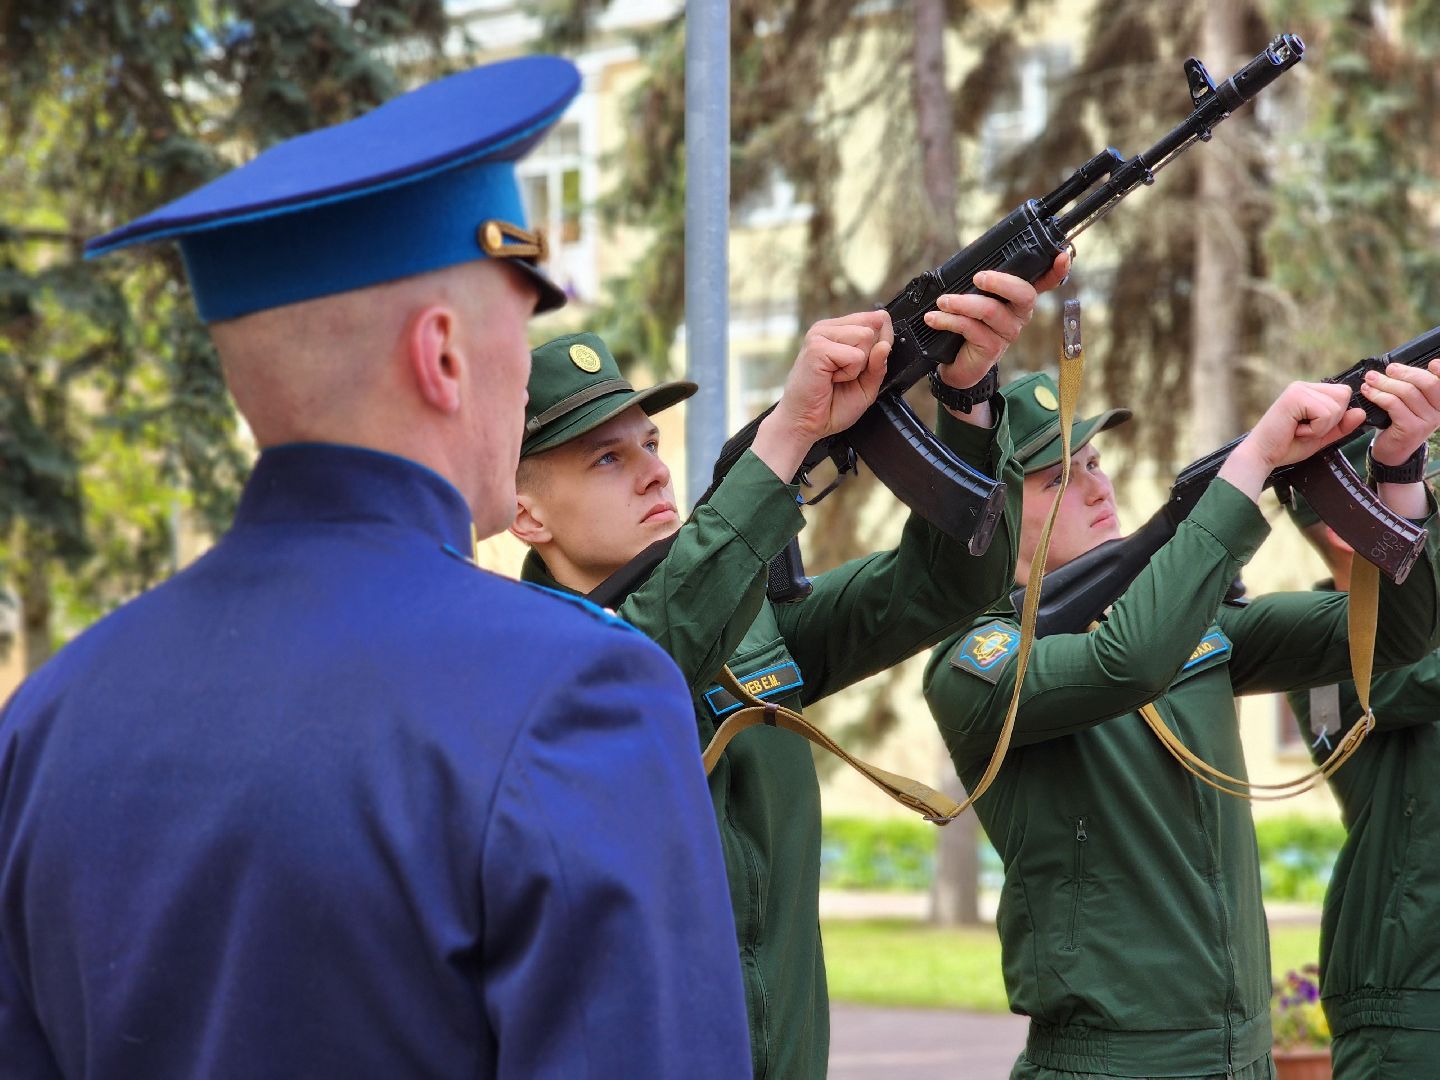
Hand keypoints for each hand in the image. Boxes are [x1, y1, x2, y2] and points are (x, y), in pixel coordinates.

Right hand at [751, 310, 890, 481]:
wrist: (805, 424)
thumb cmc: (830, 406)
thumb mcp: (866, 385)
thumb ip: (879, 364)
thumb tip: (884, 344)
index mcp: (839, 331)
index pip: (877, 319)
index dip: (881, 343)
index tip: (863, 366)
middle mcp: (828, 328)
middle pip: (874, 326)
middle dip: (869, 357)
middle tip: (844, 375)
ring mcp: (820, 334)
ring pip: (866, 337)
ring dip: (858, 366)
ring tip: (836, 377)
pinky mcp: (817, 347)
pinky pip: (855, 356)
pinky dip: (849, 373)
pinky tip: (830, 379)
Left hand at [924, 250, 1070, 389]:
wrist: (955, 366)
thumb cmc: (965, 329)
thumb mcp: (972, 301)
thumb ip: (977, 285)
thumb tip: (965, 266)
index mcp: (1016, 300)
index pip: (1043, 283)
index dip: (1056, 271)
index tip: (1062, 257)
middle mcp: (1018, 316)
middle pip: (1024, 294)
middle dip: (1001, 282)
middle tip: (978, 277)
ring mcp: (1007, 333)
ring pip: (991, 310)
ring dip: (962, 303)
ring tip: (942, 301)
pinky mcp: (992, 348)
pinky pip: (971, 328)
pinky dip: (949, 320)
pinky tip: (934, 318)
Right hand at [1219, 381, 1364, 501]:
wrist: (1262, 456)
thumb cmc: (1286, 446)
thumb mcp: (1321, 436)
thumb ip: (1341, 426)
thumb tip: (1361, 412)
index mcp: (1309, 392)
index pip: (1343, 394)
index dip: (1337, 416)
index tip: (1313, 427)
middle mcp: (1303, 386)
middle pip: (1344, 396)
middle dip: (1332, 420)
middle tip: (1306, 429)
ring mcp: (1298, 389)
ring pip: (1336, 406)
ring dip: (1322, 427)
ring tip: (1300, 430)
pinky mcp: (1295, 397)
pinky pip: (1325, 413)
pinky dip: (1315, 429)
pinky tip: (1296, 430)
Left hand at [1363, 359, 1439, 465]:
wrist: (1392, 453)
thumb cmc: (1398, 423)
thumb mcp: (1409, 404)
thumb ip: (1412, 387)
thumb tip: (1397, 367)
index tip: (1432, 362)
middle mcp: (1439, 412)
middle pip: (1427, 383)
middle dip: (1405, 372)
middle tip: (1388, 369)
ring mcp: (1427, 421)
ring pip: (1407, 392)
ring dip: (1385, 383)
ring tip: (1370, 379)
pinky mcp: (1411, 429)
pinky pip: (1394, 405)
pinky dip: (1378, 395)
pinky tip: (1368, 392)